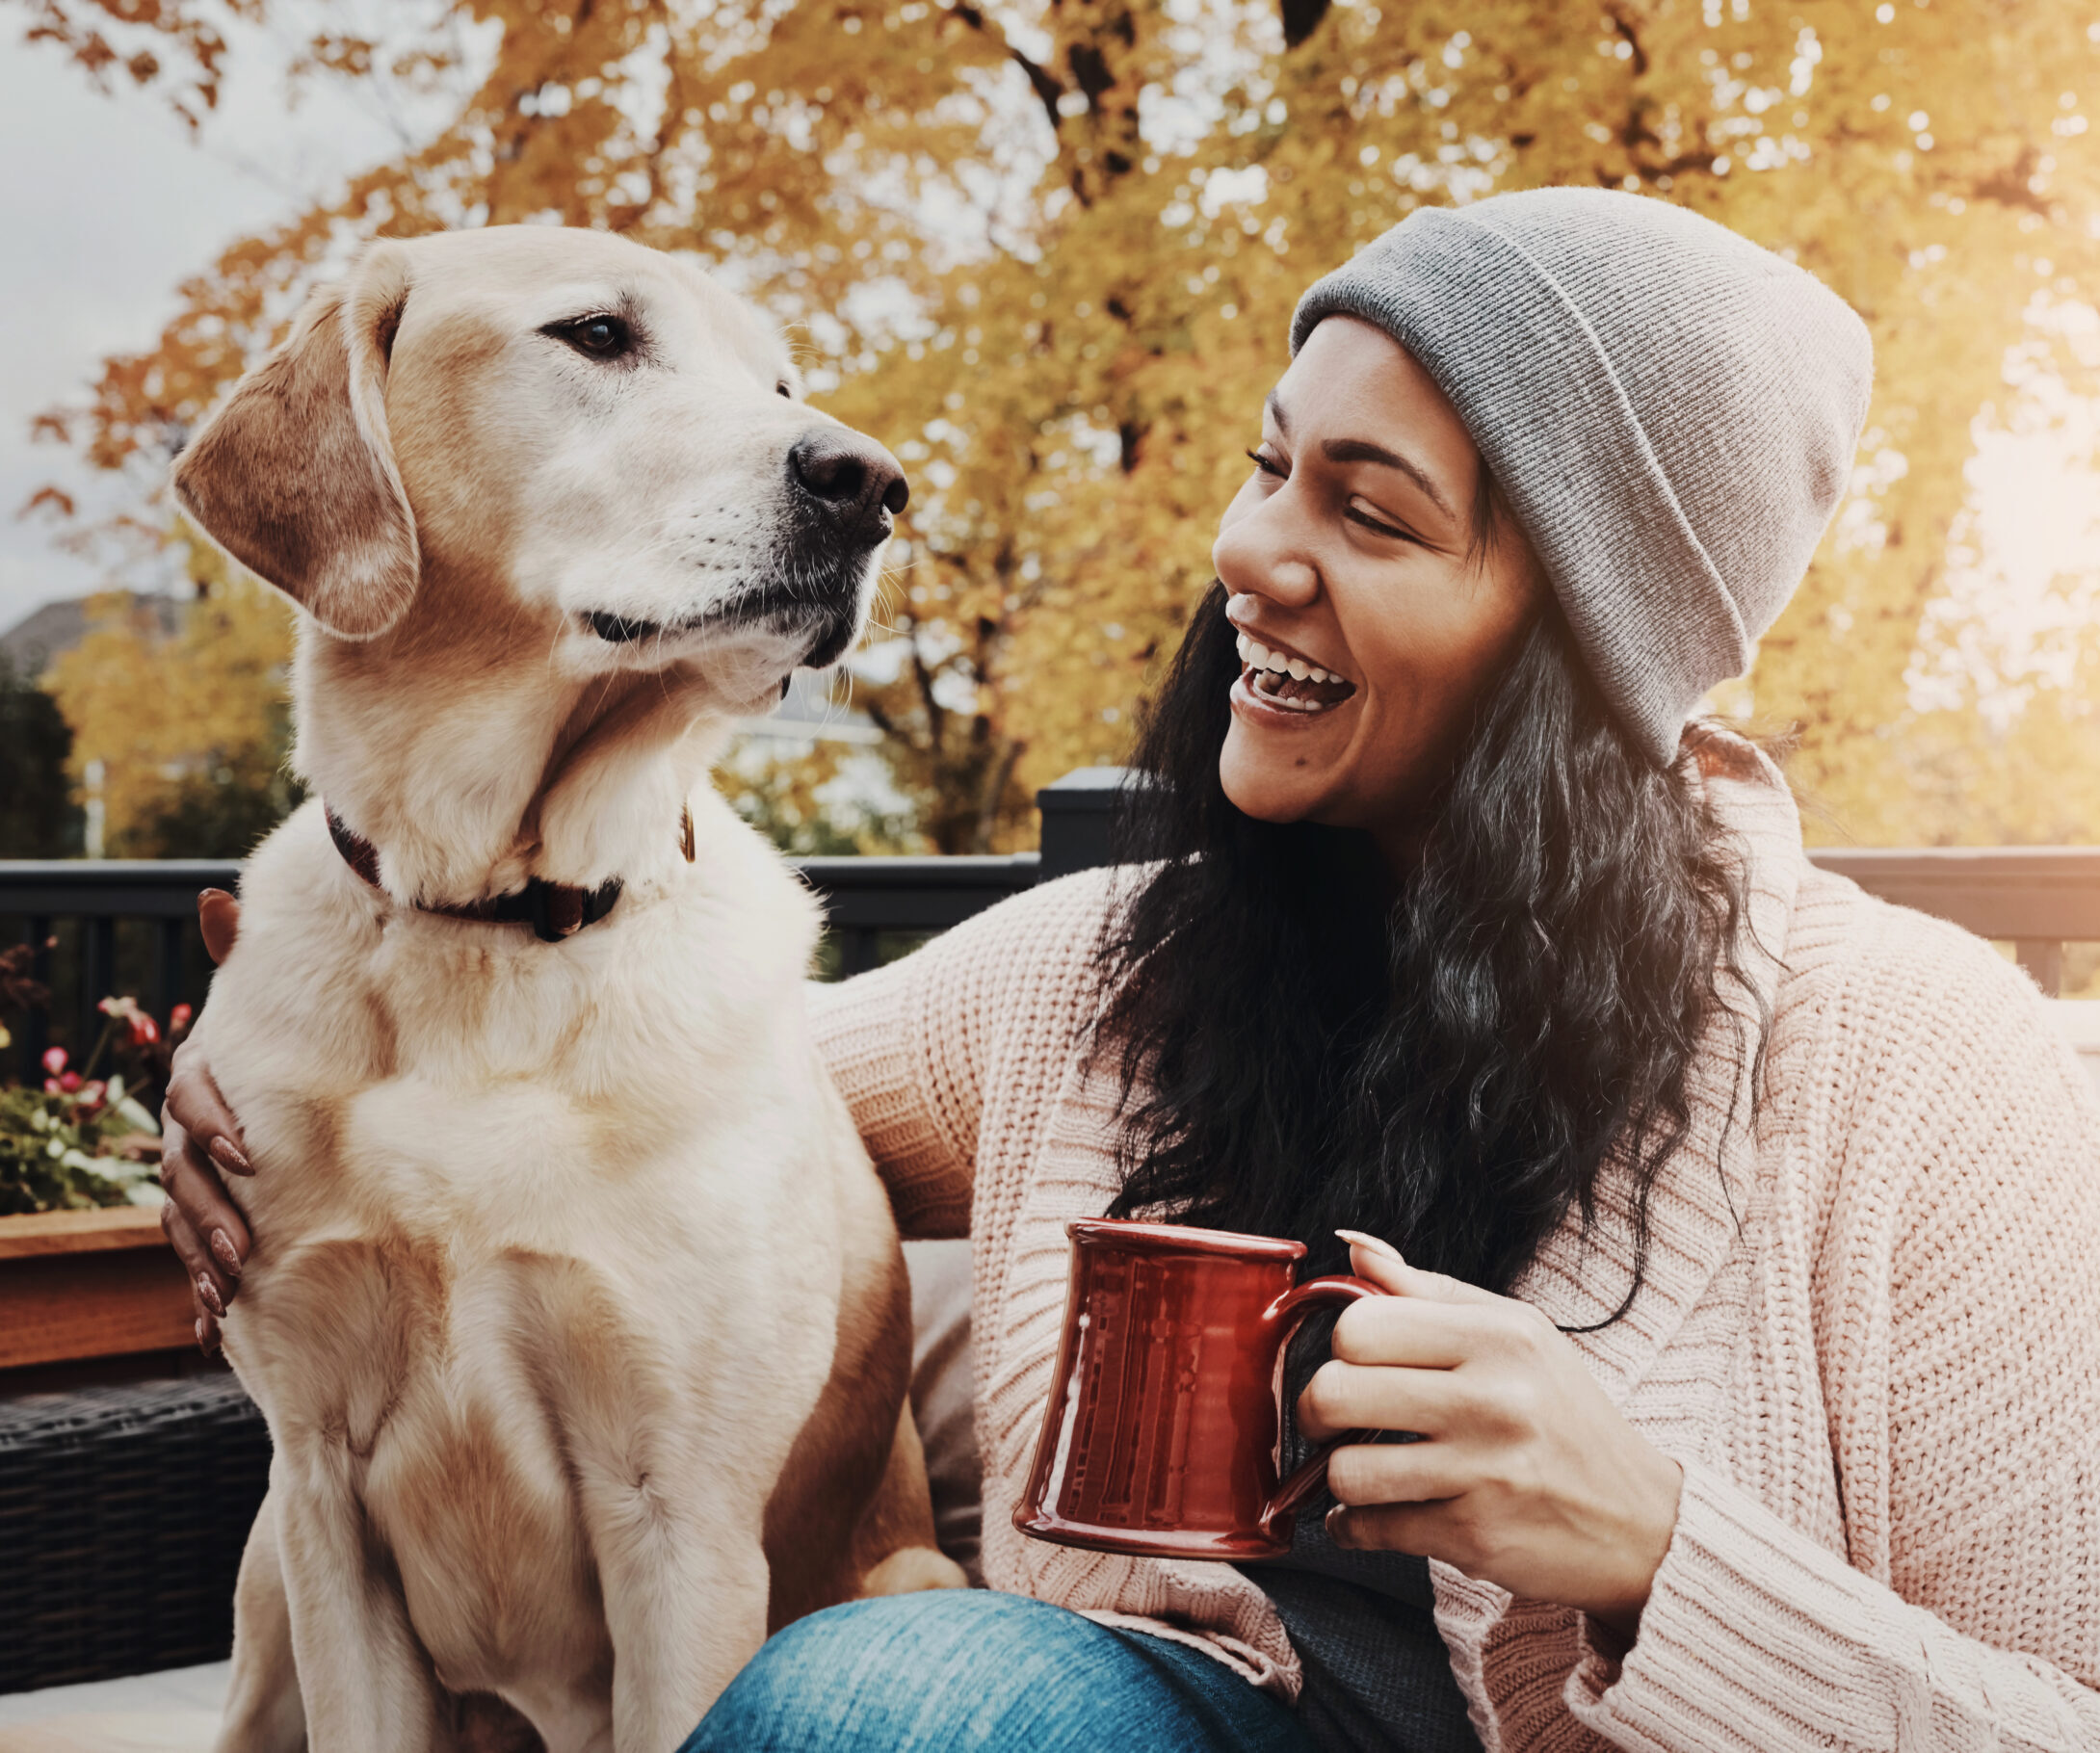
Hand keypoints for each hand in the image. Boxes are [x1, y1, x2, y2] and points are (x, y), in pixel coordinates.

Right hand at [158, 889, 249, 1351]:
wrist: (272, 1097)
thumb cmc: (271, 1041)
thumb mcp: (266, 1001)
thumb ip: (240, 952)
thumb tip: (214, 895)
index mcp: (199, 1082)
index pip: (192, 1102)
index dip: (214, 1126)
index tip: (251, 1155)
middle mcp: (183, 1135)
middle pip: (182, 1178)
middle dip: (209, 1215)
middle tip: (247, 1249)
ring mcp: (190, 1182)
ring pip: (181, 1227)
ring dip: (199, 1264)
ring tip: (226, 1295)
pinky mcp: (206, 1223)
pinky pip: (192, 1268)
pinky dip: (198, 1304)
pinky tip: (208, 1336)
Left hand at [1298, 1229, 1681, 1641]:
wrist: (1641, 1523)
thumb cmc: (1566, 1418)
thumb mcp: (1518, 1333)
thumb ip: (1428, 1291)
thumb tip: (1353, 1247)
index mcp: (1499, 1335)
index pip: (1361, 1324)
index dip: (1341, 1347)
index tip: (1352, 1366)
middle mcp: (1493, 1397)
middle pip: (1336, 1392)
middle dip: (1317, 1412)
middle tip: (1334, 1420)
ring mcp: (1484, 1470)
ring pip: (1345, 1469)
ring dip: (1340, 1477)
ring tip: (1364, 1470)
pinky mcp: (1475, 1535)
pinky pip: (1371, 1528)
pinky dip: (1356, 1528)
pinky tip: (1372, 1517)